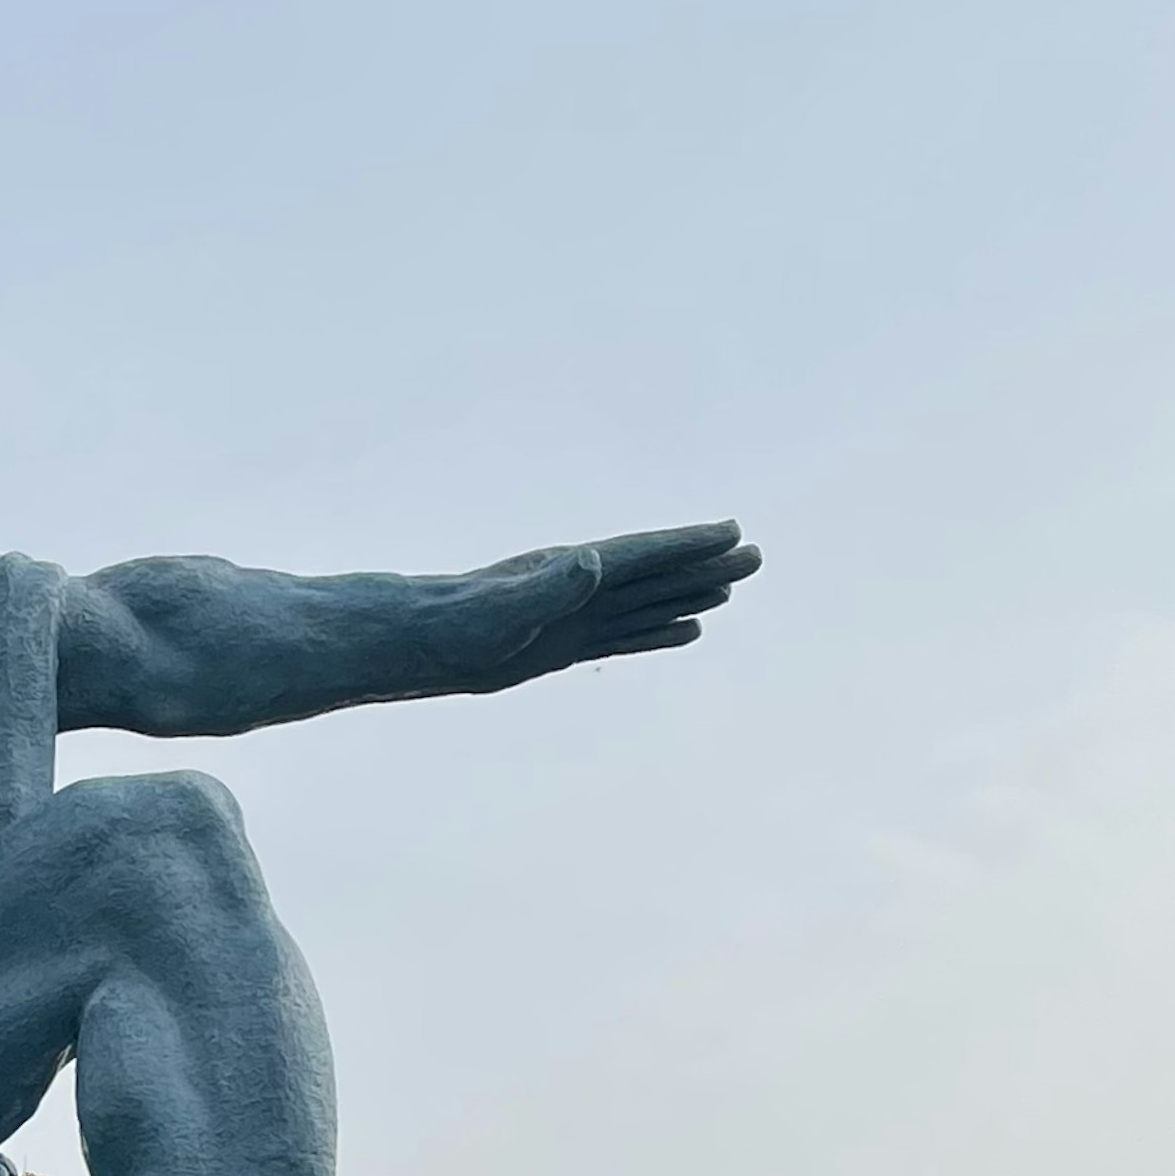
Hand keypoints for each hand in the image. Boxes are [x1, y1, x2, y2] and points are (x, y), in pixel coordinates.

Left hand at [451, 518, 760, 688]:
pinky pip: (626, 635)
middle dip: (704, 565)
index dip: (688, 545)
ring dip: (690, 594)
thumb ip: (552, 586)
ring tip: (732, 586)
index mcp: (572, 572)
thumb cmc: (455, 625)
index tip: (731, 531)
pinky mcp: (565, 642)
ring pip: (647, 603)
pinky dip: (660, 632)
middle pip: (656, 574)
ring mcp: (574, 615)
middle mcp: (580, 588)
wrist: (420, 644)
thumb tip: (595, 560)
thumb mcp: (505, 608)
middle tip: (754, 553)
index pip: (643, 555)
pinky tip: (687, 631)